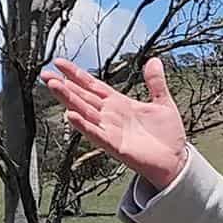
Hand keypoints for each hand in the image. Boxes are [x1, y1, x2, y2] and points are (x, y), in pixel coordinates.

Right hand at [41, 57, 187, 189]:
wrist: (176, 162)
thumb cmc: (168, 136)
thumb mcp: (163, 103)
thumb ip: (156, 83)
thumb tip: (154, 61)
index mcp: (119, 104)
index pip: (93, 85)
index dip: (76, 74)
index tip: (59, 62)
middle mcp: (111, 116)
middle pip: (83, 97)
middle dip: (64, 86)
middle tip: (45, 74)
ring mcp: (111, 130)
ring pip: (85, 112)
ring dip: (68, 100)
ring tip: (53, 86)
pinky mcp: (116, 146)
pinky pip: (97, 134)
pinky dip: (84, 125)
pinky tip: (71, 116)